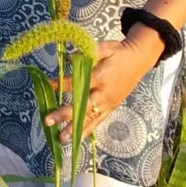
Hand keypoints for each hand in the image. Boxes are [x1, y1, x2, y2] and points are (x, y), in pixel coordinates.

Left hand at [44, 38, 158, 143]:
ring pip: (91, 119)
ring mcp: (109, 103)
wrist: (138, 60)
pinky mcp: (112, 107)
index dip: (61, 85)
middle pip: (82, 106)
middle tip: (48, 121)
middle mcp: (104, 94)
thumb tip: (68, 60)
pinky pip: (99, 121)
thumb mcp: (104, 47)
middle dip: (65, 114)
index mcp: (101, 77)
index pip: (77, 83)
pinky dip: (88, 130)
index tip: (47, 86)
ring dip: (75, 130)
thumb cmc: (118, 52)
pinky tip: (77, 139)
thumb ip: (87, 53)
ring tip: (61, 139)